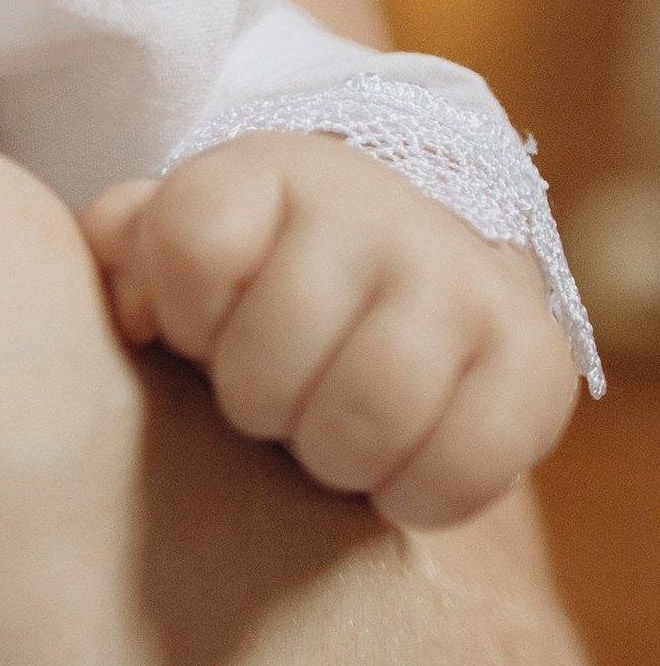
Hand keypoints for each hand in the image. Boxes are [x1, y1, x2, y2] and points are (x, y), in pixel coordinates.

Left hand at [81, 135, 577, 531]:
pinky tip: (395, 473)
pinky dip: (416, 493)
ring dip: (333, 454)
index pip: (193, 246)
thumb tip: (132, 308)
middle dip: (255, 404)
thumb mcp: (181, 242)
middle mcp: (377, 207)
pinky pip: (467, 464)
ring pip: (369, 411)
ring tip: (329, 435)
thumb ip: (126, 249)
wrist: (417, 265)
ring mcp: (465, 278)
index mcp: (272, 171)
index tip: (204, 330)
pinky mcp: (538, 356)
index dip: (184, 317)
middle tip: (273, 400)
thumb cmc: (267, 276)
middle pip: (269, 361)